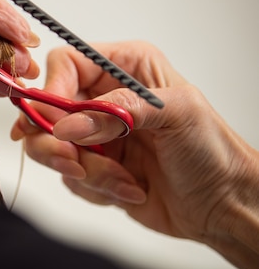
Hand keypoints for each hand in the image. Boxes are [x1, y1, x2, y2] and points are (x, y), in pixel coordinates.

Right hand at [11, 41, 258, 255]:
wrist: (223, 204)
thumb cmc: (213, 150)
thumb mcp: (176, 113)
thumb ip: (117, 112)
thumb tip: (66, 125)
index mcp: (124, 67)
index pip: (66, 64)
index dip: (53, 91)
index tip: (56, 123)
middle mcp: (104, 97)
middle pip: (46, 109)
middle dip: (54, 141)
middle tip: (73, 161)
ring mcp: (95, 134)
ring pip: (51, 147)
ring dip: (86, 171)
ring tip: (123, 180)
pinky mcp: (93, 166)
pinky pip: (69, 177)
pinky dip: (97, 188)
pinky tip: (131, 189)